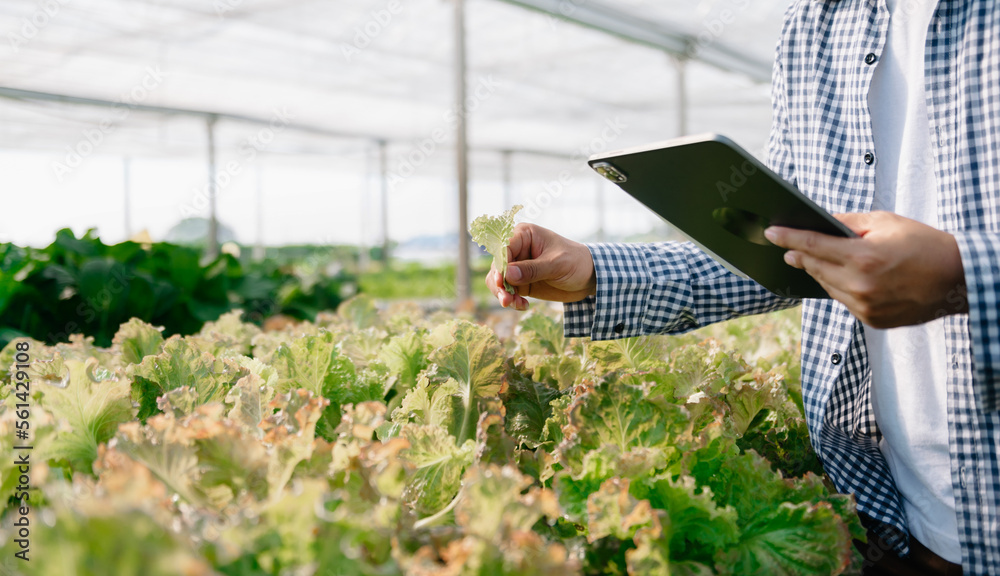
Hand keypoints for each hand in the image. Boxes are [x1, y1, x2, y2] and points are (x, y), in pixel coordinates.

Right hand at [485, 223, 595, 310]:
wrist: (590, 277)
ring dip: (503, 294)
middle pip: (497, 266)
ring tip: (515, 304)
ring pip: (498, 280)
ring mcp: (518, 267)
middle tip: (506, 300)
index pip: (503, 248)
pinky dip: (511, 300)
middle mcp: (517, 249)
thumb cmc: (577, 262)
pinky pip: (507, 291)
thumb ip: (532, 269)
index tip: (501, 282)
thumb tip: (507, 274)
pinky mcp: (521, 282)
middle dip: (499, 284)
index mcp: (524, 235)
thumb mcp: (557, 264)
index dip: (499, 265)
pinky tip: (523, 305)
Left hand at [764, 211, 967, 327]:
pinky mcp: (871, 320)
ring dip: (819, 272)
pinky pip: (844, 301)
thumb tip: (820, 222)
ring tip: (811, 259)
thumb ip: (848, 222)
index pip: (813, 246)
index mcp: (863, 258)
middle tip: (787, 247)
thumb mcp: (886, 222)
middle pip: (815, 268)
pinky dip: (839, 288)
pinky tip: (840, 277)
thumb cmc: (924, 244)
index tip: (770, 233)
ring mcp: (865, 307)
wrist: (958, 279)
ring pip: (827, 287)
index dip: (788, 238)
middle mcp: (860, 286)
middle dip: (800, 255)